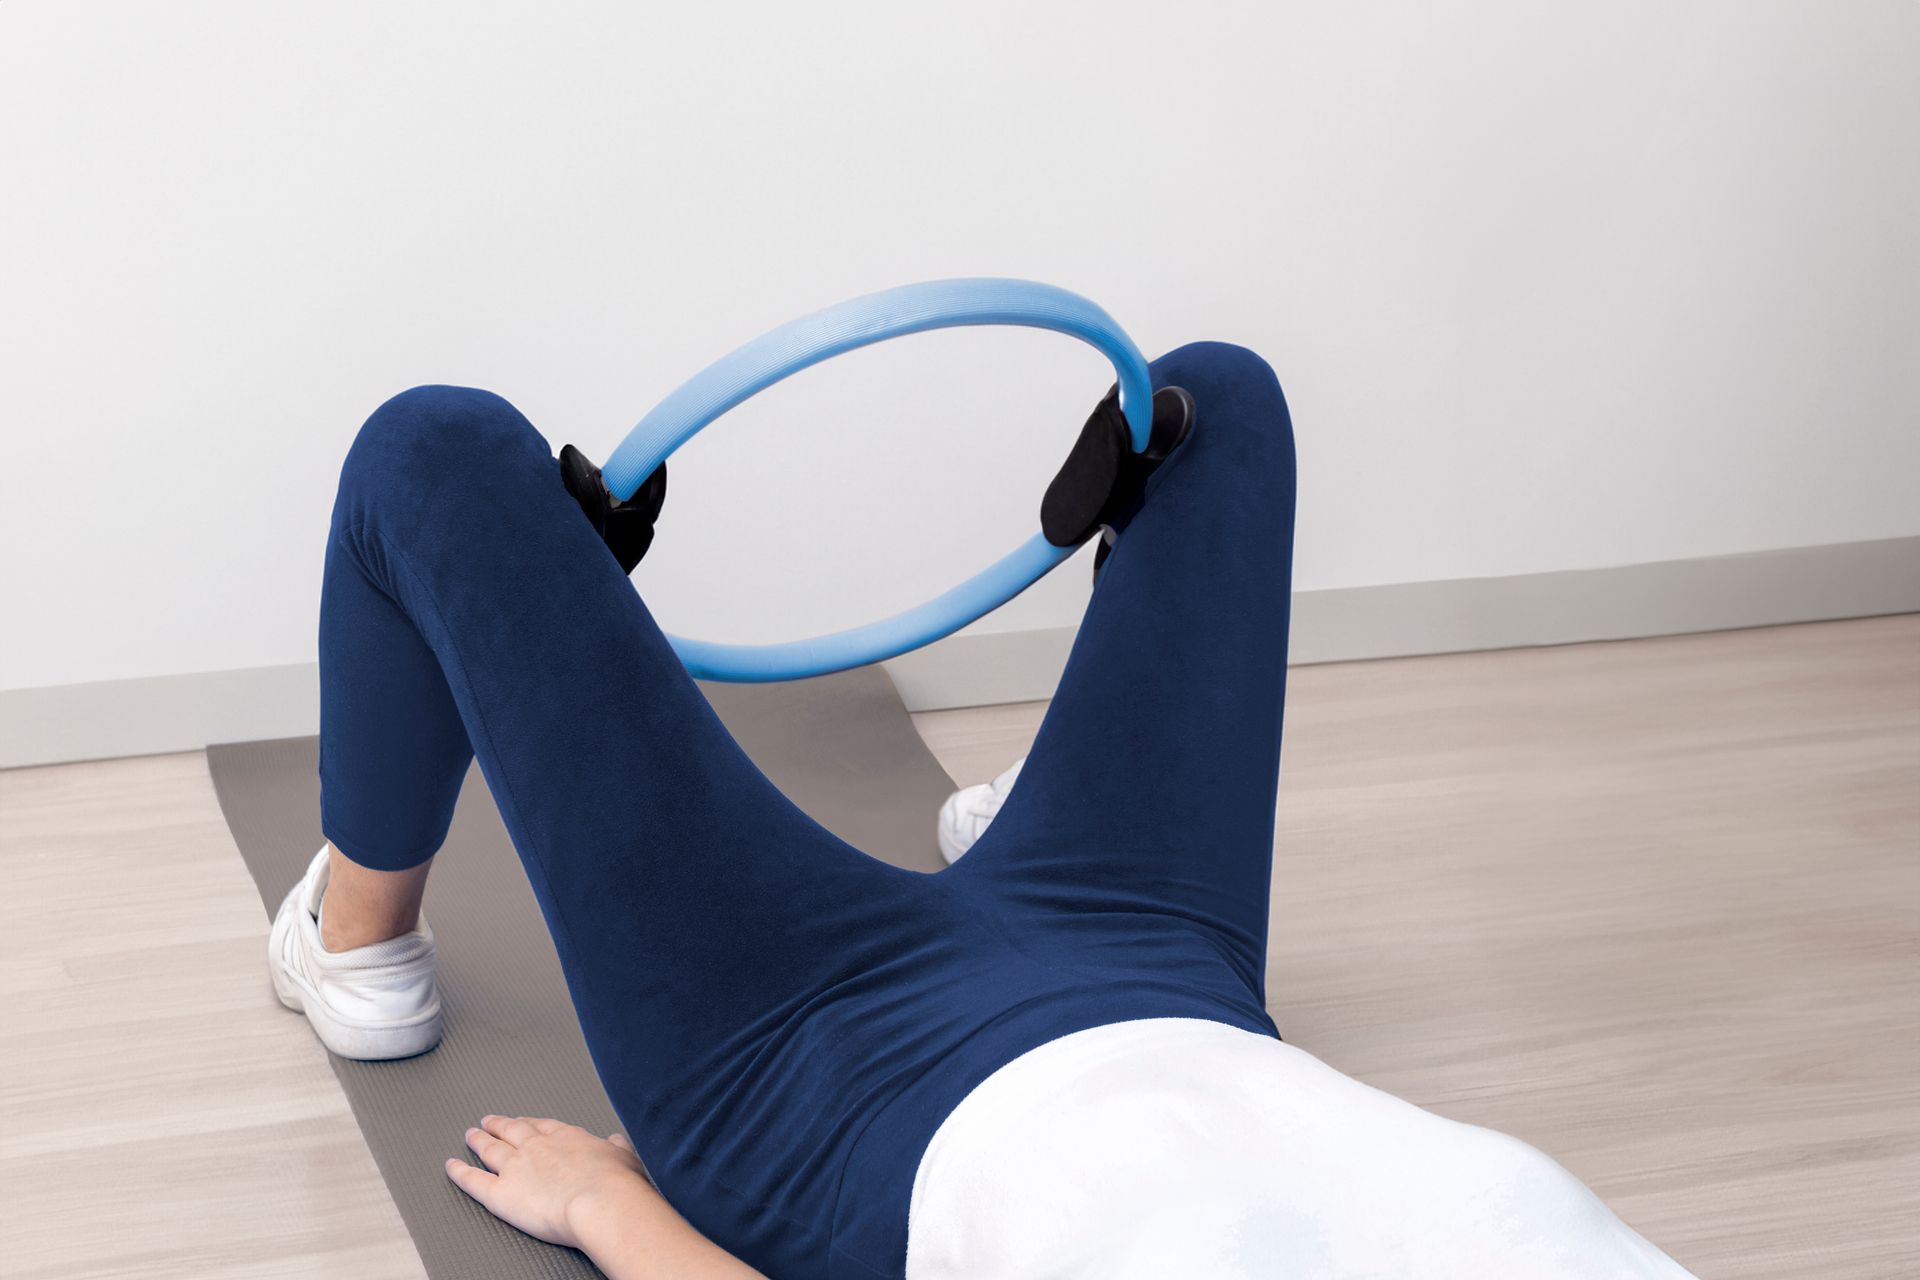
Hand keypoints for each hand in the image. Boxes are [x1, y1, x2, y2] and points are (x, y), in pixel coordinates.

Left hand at [445, 1115, 654, 1249]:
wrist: (602, 1202)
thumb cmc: (618, 1184)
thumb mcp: (625, 1156)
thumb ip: (617, 1146)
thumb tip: (616, 1139)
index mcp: (566, 1137)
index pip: (542, 1126)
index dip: (530, 1123)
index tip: (523, 1121)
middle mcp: (537, 1147)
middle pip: (512, 1131)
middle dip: (499, 1125)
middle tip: (487, 1121)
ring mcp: (516, 1168)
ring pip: (490, 1150)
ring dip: (478, 1141)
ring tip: (469, 1135)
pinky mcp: (501, 1194)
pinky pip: (473, 1181)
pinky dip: (459, 1172)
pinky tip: (450, 1166)